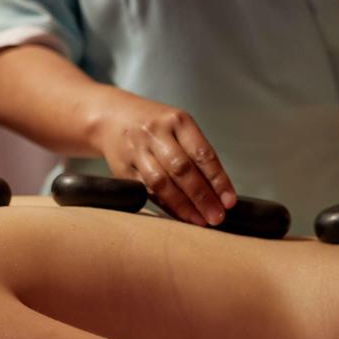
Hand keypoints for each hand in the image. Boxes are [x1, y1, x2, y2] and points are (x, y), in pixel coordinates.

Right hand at [93, 91, 236, 224]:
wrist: (109, 118)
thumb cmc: (153, 125)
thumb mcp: (177, 126)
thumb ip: (195, 152)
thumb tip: (219, 190)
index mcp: (176, 120)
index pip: (202, 153)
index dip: (218, 180)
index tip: (229, 201)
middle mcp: (155, 133)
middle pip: (182, 169)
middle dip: (202, 197)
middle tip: (217, 217)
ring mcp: (137, 151)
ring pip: (162, 183)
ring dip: (184, 206)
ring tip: (200, 220)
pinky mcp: (123, 170)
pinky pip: (147, 191)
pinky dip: (166, 206)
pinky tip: (180, 215)